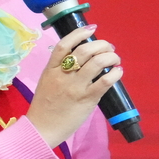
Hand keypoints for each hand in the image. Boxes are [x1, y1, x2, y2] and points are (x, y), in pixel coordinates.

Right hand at [25, 26, 123, 147]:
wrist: (41, 129)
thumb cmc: (45, 106)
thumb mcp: (47, 82)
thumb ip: (61, 70)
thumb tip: (84, 59)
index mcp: (50, 70)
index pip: (64, 45)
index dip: (79, 33)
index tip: (92, 29)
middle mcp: (62, 76)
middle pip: (84, 50)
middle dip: (102, 45)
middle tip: (109, 48)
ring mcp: (75, 87)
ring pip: (97, 63)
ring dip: (111, 57)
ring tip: (115, 59)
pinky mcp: (86, 99)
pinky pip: (105, 82)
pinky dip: (115, 73)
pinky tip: (117, 72)